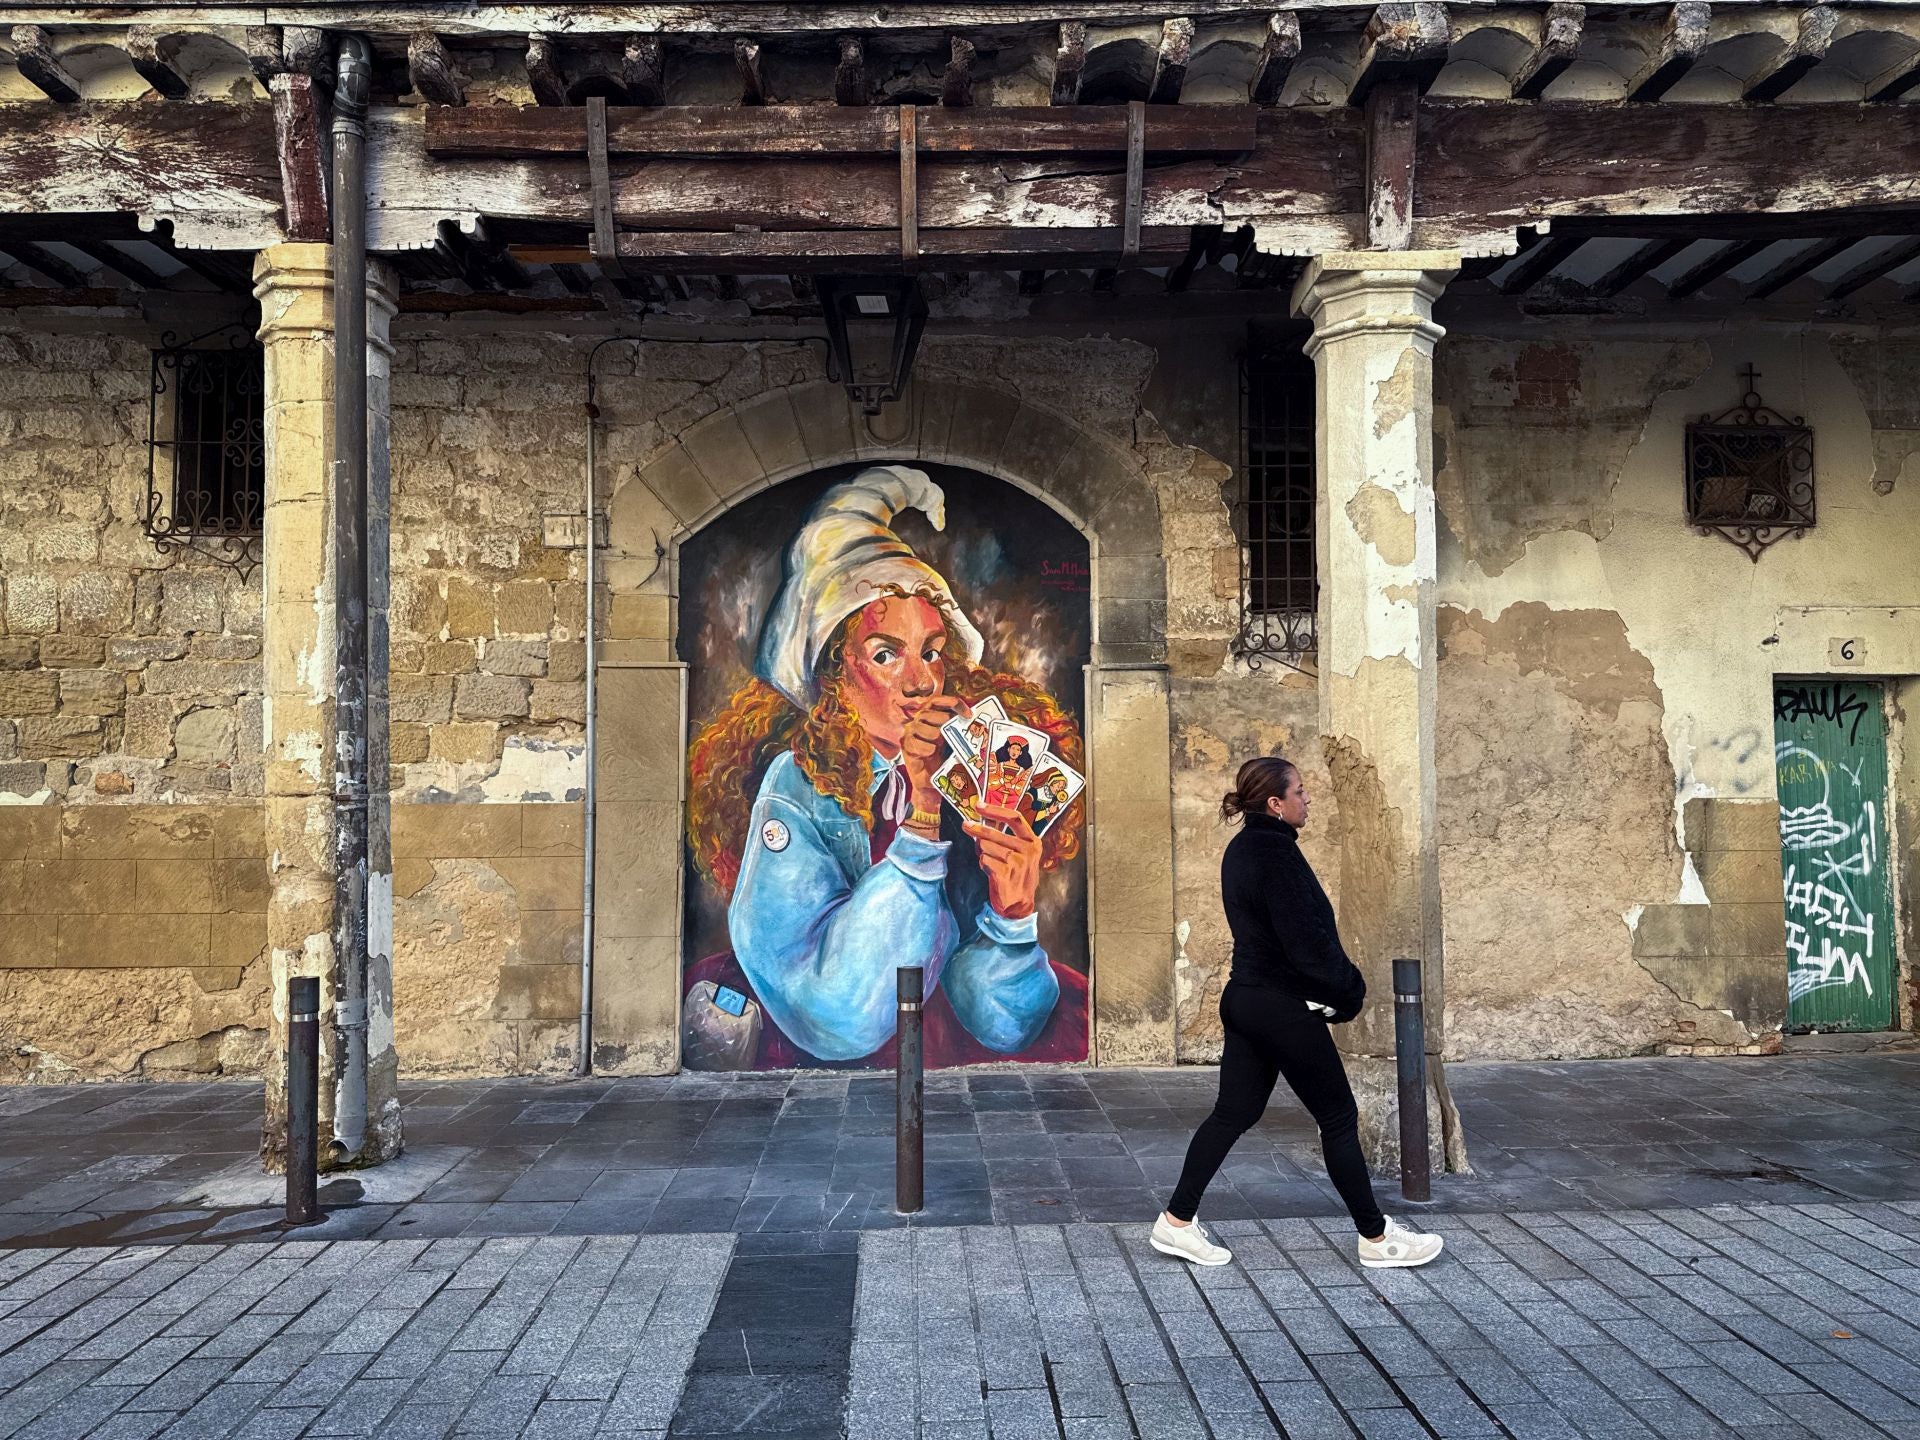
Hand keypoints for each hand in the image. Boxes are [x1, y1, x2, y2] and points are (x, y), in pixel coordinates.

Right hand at [900, 695, 961, 809]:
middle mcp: (919, 721)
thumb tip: (974, 721)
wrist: (933, 779)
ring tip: (940, 745)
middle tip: (952, 733)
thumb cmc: (945, 757)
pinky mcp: (906, 745)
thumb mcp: (955, 740)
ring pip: (920, 725)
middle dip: (943, 721)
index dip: (952, 703)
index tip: (968, 715)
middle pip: (928, 712)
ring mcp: (910, 732)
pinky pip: (915, 742)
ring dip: (934, 735)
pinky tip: (932, 752)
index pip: (938, 700)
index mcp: (932, 715)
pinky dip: (926, 748)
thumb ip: (959, 728)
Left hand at [964, 804, 1041, 920]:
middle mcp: (1028, 850)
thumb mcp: (1017, 853)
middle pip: (995, 833)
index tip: (979, 805)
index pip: (1015, 818)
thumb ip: (1003, 836)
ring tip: (991, 863)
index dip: (996, 810)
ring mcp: (1018, 862)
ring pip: (986, 847)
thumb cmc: (1015, 876)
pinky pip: (984, 860)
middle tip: (965, 825)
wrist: (1018, 905)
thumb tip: (983, 817)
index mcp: (1032, 841)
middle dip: (977, 830)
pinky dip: (983, 865)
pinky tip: (990, 871)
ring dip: (983, 853)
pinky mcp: (1006, 873)